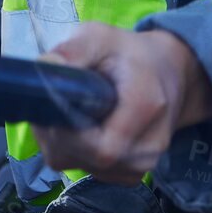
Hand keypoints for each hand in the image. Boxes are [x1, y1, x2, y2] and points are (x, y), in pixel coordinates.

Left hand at [31, 24, 211, 184]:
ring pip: (81, 166)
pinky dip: (73, 150)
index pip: (100, 148)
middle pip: (86, 158)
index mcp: (145, 108)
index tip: (49, 104)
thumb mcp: (101, 37)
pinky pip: (89, 170)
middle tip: (51, 101)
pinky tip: (78, 126)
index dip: (66, 132)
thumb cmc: (129, 54)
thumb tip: (44, 66)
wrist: (167, 74)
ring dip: (62, 142)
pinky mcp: (130, 175)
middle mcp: (148, 147)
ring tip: (67, 109)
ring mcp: (141, 166)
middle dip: (56, 133)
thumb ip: (74, 50)